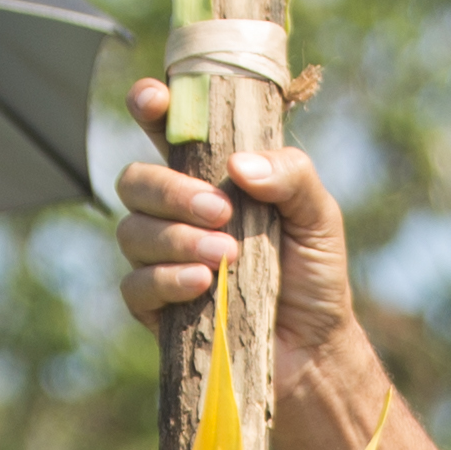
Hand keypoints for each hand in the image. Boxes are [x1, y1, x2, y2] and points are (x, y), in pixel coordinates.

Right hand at [112, 97, 368, 413]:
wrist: (314, 348)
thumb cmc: (314, 273)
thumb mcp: (318, 214)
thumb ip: (291, 175)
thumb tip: (240, 166)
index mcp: (210, 177)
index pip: (166, 131)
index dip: (150, 107)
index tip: (155, 102)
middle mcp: (176, 213)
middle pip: (135, 181)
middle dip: (170, 191)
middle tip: (221, 211)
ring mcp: (160, 259)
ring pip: (132, 232)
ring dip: (177, 239)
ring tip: (226, 256)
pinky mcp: (155, 307)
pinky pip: (135, 285)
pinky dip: (167, 280)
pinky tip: (204, 284)